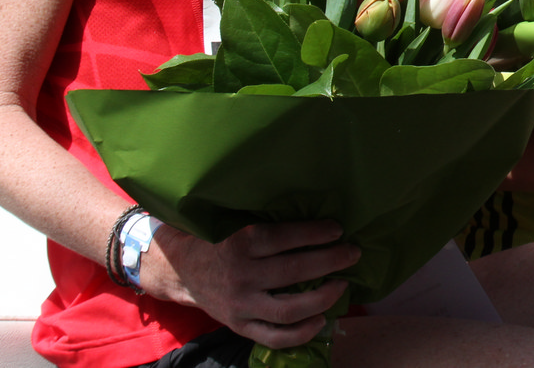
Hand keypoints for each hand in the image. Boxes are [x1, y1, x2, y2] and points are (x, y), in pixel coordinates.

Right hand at [146, 220, 358, 348]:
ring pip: (288, 309)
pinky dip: (301, 334)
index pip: (283, 237)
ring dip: (323, 298)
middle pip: (293, 271)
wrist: (179, 271)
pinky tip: (322, 320)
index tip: (338, 229)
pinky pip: (274, 337)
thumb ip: (261, 214)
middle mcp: (240, 275)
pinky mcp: (240, 326)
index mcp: (239, 243)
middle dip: (330, 261)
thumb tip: (307, 196)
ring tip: (343, 284)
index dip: (315, 232)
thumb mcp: (232, 220)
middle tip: (353, 252)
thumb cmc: (216, 238)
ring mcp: (240, 305)